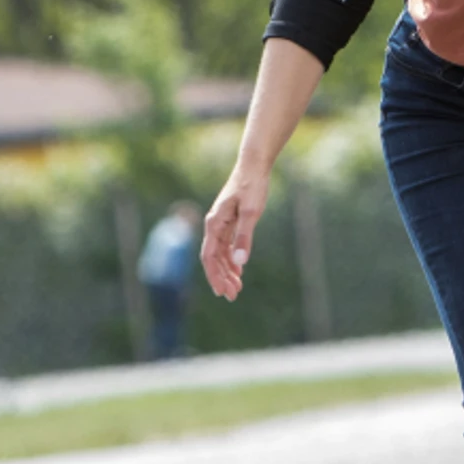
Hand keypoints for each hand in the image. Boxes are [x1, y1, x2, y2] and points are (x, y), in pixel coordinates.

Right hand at [200, 165, 269, 300]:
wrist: (253, 166)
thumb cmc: (252, 187)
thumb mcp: (251, 212)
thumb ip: (244, 237)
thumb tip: (240, 262)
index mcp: (214, 224)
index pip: (209, 257)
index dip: (214, 276)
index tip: (222, 292)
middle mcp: (214, 225)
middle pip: (213, 259)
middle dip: (221, 278)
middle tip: (233, 296)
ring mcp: (221, 224)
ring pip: (220, 254)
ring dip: (227, 272)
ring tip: (237, 289)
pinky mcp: (230, 222)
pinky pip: (227, 246)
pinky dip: (232, 260)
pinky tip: (239, 272)